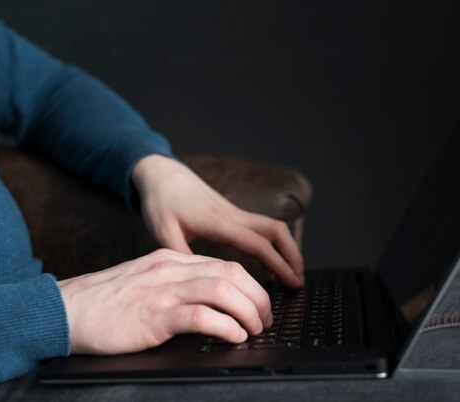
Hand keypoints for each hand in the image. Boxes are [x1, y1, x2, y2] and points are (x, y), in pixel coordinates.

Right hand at [58, 249, 271, 353]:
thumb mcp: (144, 281)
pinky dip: (226, 326)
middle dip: (257, 297)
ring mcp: (162, 290)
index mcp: (169, 260)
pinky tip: (233, 337)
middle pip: (231, 273)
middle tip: (264, 319)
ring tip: (254, 330)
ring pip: (222, 290)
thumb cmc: (104, 302)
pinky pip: (201, 315)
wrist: (64, 309)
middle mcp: (170, 270)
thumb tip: (208, 300)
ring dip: (247, 312)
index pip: (223, 265)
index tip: (258, 304)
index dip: (250, 285)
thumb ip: (173, 283)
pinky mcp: (153, 316)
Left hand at [131, 154, 303, 287]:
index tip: (291, 282)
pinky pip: (262, 230)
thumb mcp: (163, 234)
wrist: (162, 175)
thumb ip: (182, 259)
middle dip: (293, 256)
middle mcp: (234, 216)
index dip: (279, 264)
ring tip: (290, 278)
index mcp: (219, 222)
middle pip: (277, 231)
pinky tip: (266, 268)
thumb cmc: (161, 202)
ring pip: (274, 228)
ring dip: (287, 250)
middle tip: (298, 283)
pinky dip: (272, 247)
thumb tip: (200, 285)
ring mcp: (236, 214)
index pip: (258, 243)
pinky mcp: (233, 216)